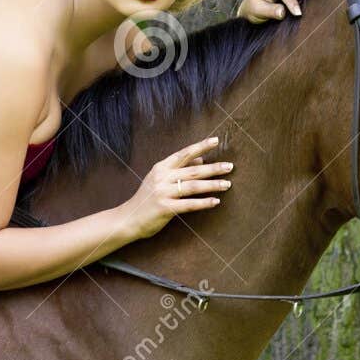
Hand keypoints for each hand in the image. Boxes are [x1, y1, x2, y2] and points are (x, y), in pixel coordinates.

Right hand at [117, 136, 232, 239]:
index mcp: (161, 167)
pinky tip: (215, 201)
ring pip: (193, 186)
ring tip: (227, 184)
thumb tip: (201, 159)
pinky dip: (204, 202)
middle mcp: (162, 177)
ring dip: (212, 185)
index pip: (184, 154)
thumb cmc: (147, 198)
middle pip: (193, 170)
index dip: (200, 146)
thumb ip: (179, 169)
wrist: (128, 218)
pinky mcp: (165, 208)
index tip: (216, 140)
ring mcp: (163, 193)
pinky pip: (189, 204)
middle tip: (230, 166)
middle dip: (213, 168)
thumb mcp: (159, 179)